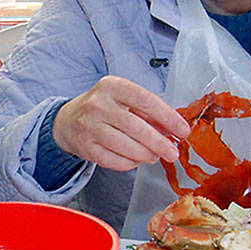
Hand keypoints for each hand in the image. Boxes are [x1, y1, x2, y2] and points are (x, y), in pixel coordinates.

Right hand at [52, 75, 189, 170]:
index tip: (182, 130)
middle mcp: (98, 104)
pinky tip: (137, 160)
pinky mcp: (85, 146)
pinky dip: (130, 163)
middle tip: (172, 152)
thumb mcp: (123, 100)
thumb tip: (174, 130)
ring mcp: (89, 126)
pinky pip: (113, 160)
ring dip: (146, 154)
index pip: (146, 100)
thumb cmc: (103, 108)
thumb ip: (148, 112)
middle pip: (136, 127)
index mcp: (112, 86)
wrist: (68, 120)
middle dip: (159, 142)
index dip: (168, 117)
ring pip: (125, 146)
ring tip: (155, 156)